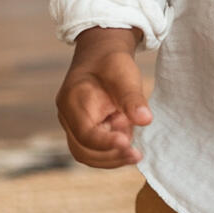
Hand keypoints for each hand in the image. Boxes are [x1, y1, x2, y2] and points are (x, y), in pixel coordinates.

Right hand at [55, 27, 152, 168]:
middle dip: (110, 157)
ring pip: (88, 154)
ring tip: (135, 150)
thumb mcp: (124, 74)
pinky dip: (112, 152)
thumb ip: (132, 98)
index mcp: (72, 101)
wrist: (102, 54)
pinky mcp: (85, 130)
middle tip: (136, 154)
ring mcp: (74, 125)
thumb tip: (145, 120)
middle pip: (83, 150)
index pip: (85, 134)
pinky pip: (94, 150)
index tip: (128, 143)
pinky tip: (129, 143)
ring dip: (112, 157)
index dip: (105, 143)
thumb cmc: (111, 62)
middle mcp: (68, 117)